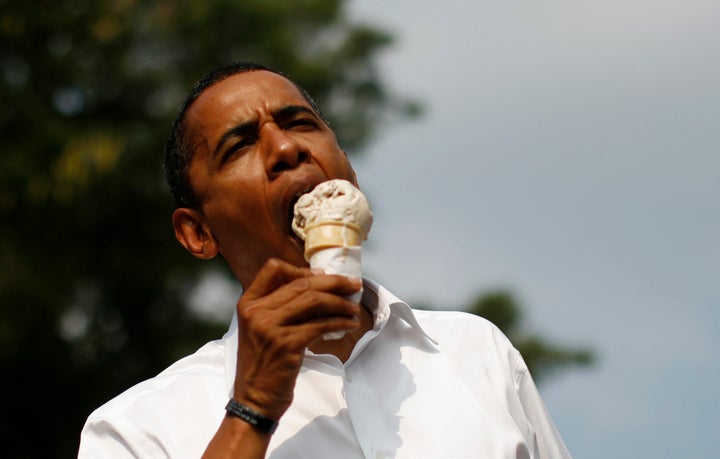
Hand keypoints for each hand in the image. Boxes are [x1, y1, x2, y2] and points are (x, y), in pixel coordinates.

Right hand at [232, 258, 361, 419]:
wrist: (254, 399)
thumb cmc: (263, 363)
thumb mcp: (260, 328)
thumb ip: (277, 306)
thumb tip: (315, 285)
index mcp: (248, 303)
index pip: (273, 269)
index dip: (301, 268)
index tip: (323, 274)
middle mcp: (256, 311)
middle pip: (302, 284)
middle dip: (333, 282)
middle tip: (353, 285)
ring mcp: (270, 327)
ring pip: (314, 300)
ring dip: (340, 303)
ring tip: (354, 308)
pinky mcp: (286, 344)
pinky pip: (320, 325)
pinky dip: (339, 322)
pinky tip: (349, 325)